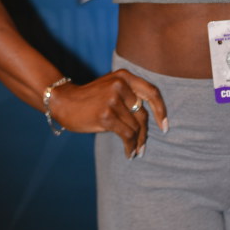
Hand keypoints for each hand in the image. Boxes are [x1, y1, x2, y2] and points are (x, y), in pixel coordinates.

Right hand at [49, 68, 167, 157]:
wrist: (64, 102)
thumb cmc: (90, 98)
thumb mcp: (111, 87)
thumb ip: (130, 95)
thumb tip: (153, 119)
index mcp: (125, 76)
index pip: (152, 92)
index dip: (161, 110)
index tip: (165, 126)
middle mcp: (120, 85)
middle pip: (143, 114)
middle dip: (145, 133)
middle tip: (143, 146)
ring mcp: (113, 99)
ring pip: (135, 126)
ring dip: (136, 142)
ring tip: (135, 151)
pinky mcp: (106, 115)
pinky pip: (126, 134)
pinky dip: (129, 146)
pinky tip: (128, 153)